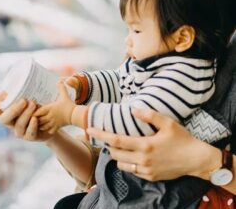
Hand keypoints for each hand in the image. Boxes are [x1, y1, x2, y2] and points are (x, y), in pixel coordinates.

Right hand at [0, 91, 53, 141]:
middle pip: (4, 119)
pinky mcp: (30, 137)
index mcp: (6, 111)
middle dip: (13, 109)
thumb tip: (33, 72)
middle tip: (24, 100)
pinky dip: (32, 126)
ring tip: (34, 104)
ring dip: (25, 114)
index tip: (3, 92)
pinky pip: (29, 133)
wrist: (50, 123)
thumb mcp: (30, 96)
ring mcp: (19, 131)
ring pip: (18, 125)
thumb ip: (28, 88)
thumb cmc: (37, 106)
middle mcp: (10, 122)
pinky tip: (35, 119)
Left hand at [34, 79, 75, 133]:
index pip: (37, 111)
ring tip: (37, 123)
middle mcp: (50, 116)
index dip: (33, 112)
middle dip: (35, 119)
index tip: (31, 111)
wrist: (77, 115)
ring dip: (39, 125)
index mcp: (50, 108)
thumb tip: (59, 80)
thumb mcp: (65, 95)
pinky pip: (49, 131)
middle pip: (38, 120)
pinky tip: (45, 128)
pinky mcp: (57, 127)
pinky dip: (46, 130)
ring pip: (42, 126)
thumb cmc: (70, 105)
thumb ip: (61, 88)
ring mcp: (53, 123)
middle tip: (32, 117)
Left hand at [86, 109, 210, 180]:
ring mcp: (146, 170)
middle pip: (115, 153)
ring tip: (119, 147)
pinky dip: (128, 164)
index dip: (101, 135)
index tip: (90, 130)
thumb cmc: (182, 139)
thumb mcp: (168, 123)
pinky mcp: (150, 177)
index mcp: (145, 145)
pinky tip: (131, 156)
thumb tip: (132, 109)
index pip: (116, 140)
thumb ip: (149, 115)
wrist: (196, 160)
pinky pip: (132, 171)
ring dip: (117, 156)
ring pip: (121, 164)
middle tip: (108, 138)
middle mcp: (143, 159)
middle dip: (108, 146)